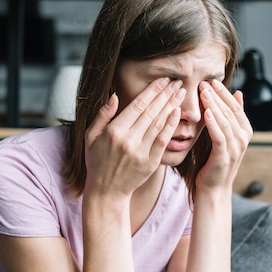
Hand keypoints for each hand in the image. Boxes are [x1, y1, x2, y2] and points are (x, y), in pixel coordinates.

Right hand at [84, 78, 185, 196]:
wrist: (107, 191)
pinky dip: (171, 126)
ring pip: (159, 123)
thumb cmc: (97, 162)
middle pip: (151, 111)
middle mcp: (128, 140)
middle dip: (165, 94)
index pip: (137, 105)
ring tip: (181, 93)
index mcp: (113, 131)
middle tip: (177, 82)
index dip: (152, 91)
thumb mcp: (90, 136)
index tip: (163, 80)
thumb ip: (102, 115)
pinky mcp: (150, 163)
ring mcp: (140, 152)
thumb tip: (114, 96)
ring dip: (171, 106)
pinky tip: (177, 113)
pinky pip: (163, 140)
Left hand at [197, 79, 252, 189]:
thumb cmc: (214, 162)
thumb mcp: (223, 136)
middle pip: (230, 111)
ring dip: (214, 105)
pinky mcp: (224, 157)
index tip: (211, 80)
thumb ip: (229, 116)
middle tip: (205, 82)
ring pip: (225, 121)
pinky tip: (206, 113)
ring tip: (203, 92)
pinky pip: (220, 137)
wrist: (213, 189)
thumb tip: (237, 93)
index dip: (224, 93)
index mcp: (244, 131)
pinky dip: (213, 124)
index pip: (235, 106)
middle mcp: (242, 139)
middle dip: (218, 95)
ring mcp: (235, 149)